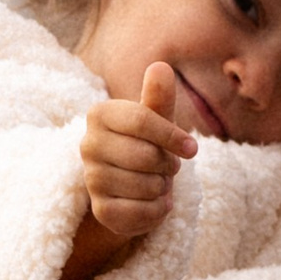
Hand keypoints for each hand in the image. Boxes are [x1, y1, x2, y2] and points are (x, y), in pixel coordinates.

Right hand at [68, 63, 192, 279]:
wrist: (132, 187)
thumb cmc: (147, 145)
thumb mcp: (156, 120)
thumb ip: (158, 97)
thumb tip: (161, 67)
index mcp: (100, 114)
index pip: (141, 120)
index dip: (172, 136)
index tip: (192, 148)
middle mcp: (88, 145)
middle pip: (146, 156)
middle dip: (168, 165)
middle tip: (165, 166)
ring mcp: (91, 178)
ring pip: (147, 186)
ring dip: (163, 188)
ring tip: (155, 182)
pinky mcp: (100, 210)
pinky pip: (143, 212)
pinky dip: (158, 210)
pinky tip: (152, 203)